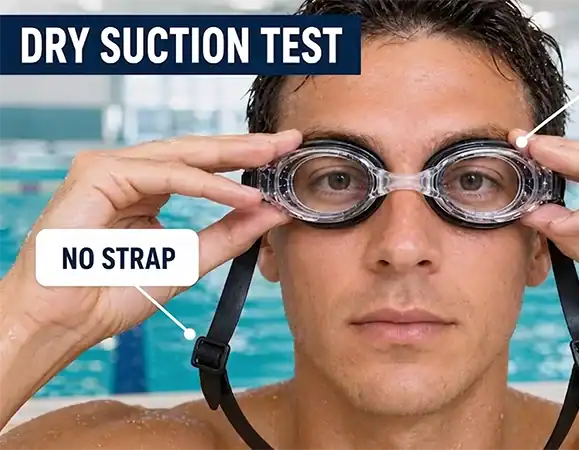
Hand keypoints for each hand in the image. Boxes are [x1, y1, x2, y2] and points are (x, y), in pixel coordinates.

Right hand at [2, 130, 301, 344]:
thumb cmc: (112, 295)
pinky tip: (241, 193)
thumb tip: (274, 211)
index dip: (246, 160)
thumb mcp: (188, 260)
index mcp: (147, 190)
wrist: (65, 321)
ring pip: (183, 155)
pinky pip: (165, 174)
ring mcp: (111, 168)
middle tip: (289, 141)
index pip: (204, 167)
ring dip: (233, 155)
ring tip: (274, 157)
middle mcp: (129, 173)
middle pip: (198, 152)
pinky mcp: (98, 173)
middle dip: (247, 146)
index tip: (286, 160)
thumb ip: (229, 235)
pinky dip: (207, 185)